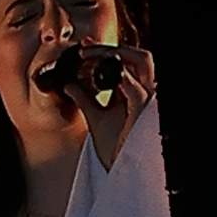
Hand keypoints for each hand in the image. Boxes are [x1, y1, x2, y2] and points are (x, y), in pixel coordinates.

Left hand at [61, 38, 156, 169]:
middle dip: (109, 48)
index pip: (126, 62)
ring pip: (142, 60)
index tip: (83, 46)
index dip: (105, 50)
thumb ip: (83, 98)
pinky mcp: (143, 110)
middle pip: (137, 55)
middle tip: (85, 49)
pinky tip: (99, 75)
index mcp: (134, 93)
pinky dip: (118, 75)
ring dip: (115, 54)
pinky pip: (135, 86)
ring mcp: (147, 100)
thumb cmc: (113, 148)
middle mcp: (145, 93)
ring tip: (91, 56)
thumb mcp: (94, 117)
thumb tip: (69, 85)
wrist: (118, 170)